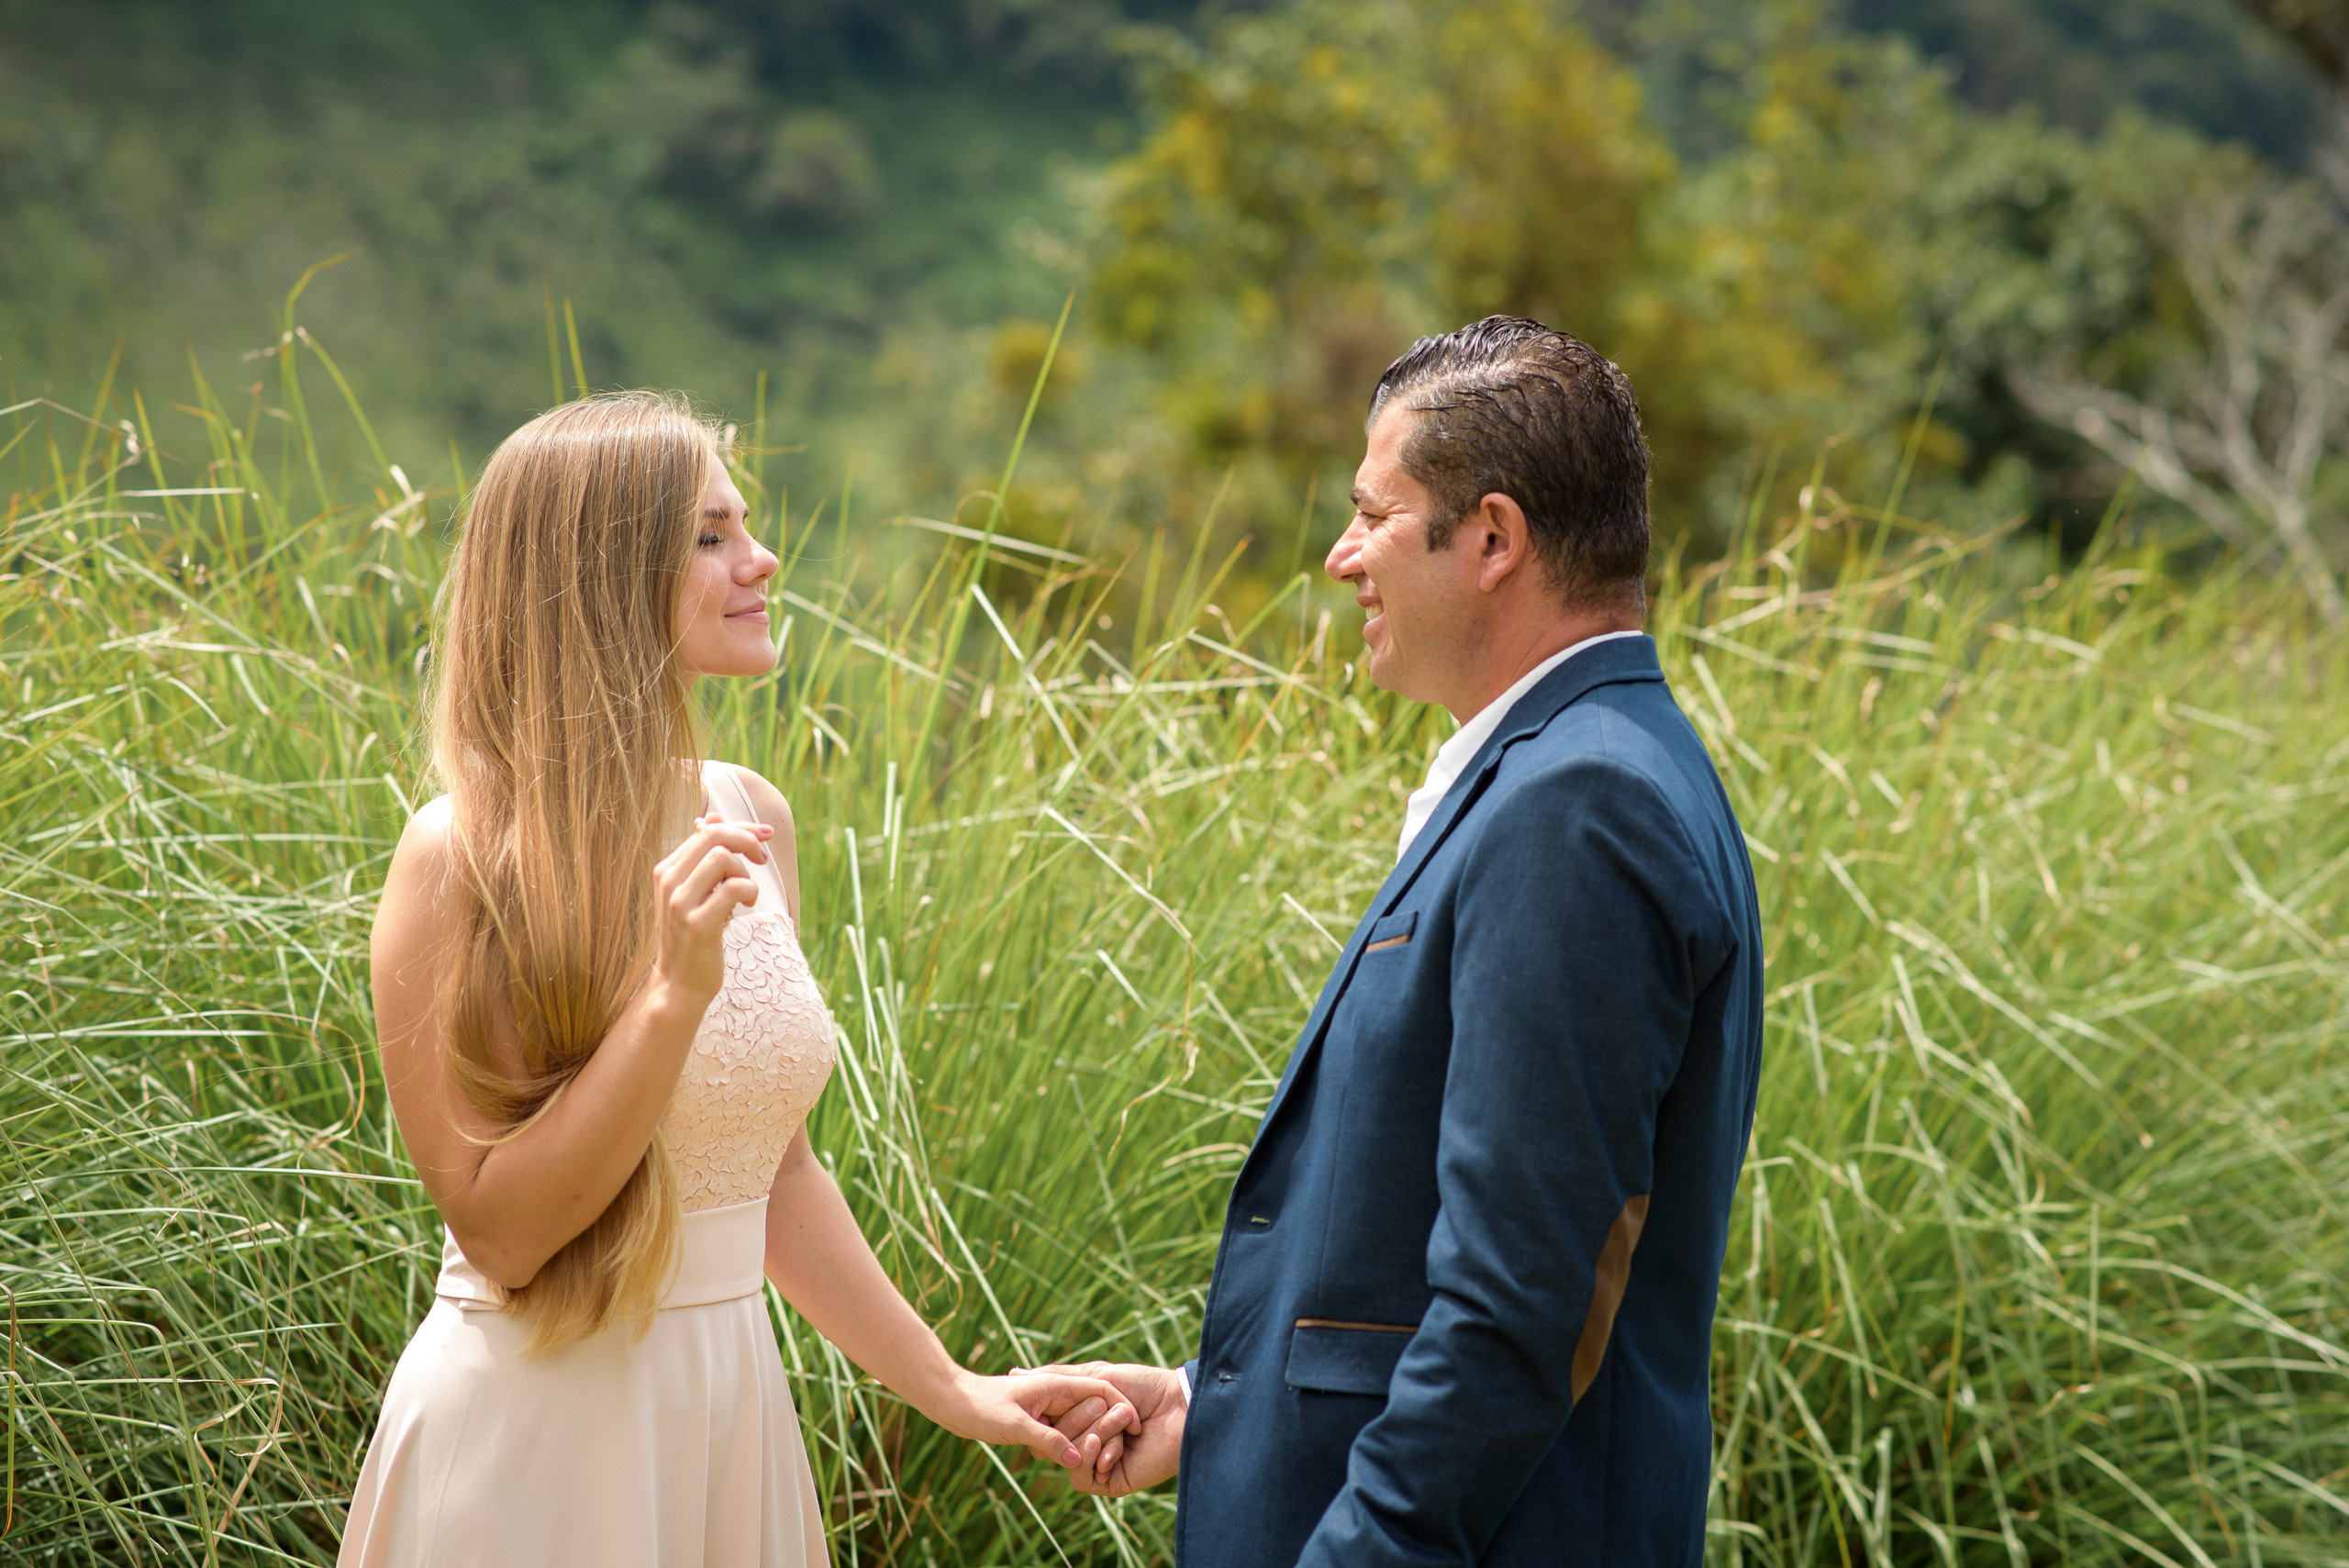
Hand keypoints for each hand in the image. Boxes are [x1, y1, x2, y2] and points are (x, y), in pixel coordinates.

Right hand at [650, 812, 771, 1004]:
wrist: (679, 983)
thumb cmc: (693, 936)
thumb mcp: (694, 891)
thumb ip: (703, 856)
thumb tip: (713, 816)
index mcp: (667, 869)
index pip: (707, 830)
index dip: (742, 827)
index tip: (766, 835)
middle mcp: (669, 882)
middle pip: (715, 836)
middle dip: (748, 840)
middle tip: (763, 860)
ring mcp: (681, 903)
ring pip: (723, 858)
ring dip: (746, 873)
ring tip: (747, 895)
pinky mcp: (698, 924)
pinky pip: (733, 889)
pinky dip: (750, 892)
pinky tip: (747, 906)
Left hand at [936, 1369, 1138, 1471]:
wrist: (951, 1401)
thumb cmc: (980, 1406)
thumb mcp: (1015, 1425)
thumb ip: (1047, 1440)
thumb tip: (1076, 1459)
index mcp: (1056, 1385)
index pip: (1101, 1391)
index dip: (1122, 1408)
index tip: (1138, 1429)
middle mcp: (1055, 1392)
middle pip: (1094, 1408)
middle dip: (1107, 1429)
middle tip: (1116, 1455)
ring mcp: (1047, 1405)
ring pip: (1080, 1422)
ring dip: (1089, 1438)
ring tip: (1100, 1461)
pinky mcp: (1037, 1418)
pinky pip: (1063, 1432)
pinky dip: (1071, 1444)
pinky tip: (1072, 1460)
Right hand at [1025, 1362, 1186, 1496]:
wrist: (1179, 1405)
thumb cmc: (1143, 1385)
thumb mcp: (1096, 1374)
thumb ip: (1057, 1376)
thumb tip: (1014, 1374)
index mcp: (1084, 1421)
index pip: (1048, 1425)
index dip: (1049, 1413)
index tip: (1055, 1397)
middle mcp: (1089, 1443)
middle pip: (1056, 1441)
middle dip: (1081, 1419)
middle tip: (1108, 1407)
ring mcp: (1100, 1464)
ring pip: (1069, 1458)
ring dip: (1093, 1435)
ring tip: (1122, 1422)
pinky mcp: (1111, 1482)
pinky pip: (1083, 1478)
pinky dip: (1096, 1457)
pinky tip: (1116, 1447)